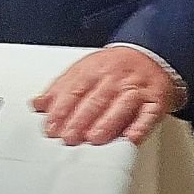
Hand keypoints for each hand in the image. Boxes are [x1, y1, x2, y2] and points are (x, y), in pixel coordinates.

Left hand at [30, 47, 180, 146]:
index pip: (74, 89)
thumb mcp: (83, 70)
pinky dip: (140, 127)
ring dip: (107, 123)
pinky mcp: (156, 100)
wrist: (150, 55)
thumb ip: (59, 88)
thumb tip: (37, 104)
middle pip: (96, 99)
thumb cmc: (113, 68)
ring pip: (121, 106)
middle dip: (80, 119)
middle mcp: (115, 78)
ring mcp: (136, 89)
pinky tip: (130, 138)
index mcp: (94, 69)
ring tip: (94, 138)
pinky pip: (149, 114)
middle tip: (68, 137)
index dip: (61, 108)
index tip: (51, 125)